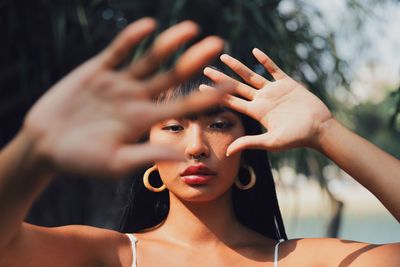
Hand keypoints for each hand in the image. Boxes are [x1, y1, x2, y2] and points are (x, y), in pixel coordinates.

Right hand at [23, 18, 223, 176]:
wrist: (45, 145)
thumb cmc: (80, 160)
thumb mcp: (115, 162)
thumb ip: (147, 156)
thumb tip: (182, 156)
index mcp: (144, 121)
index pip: (183, 106)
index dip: (206, 97)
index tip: (228, 86)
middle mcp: (137, 99)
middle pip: (172, 76)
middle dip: (194, 61)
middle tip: (218, 44)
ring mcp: (119, 83)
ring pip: (149, 59)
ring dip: (169, 44)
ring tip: (191, 28)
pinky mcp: (97, 70)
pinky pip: (118, 51)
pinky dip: (131, 39)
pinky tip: (148, 26)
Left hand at [202, 48, 331, 154]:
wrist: (319, 128)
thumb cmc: (296, 138)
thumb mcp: (271, 142)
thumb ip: (249, 143)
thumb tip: (228, 151)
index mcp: (257, 112)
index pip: (232, 101)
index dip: (216, 95)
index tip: (200, 87)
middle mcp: (262, 100)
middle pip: (236, 87)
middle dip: (220, 78)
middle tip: (205, 69)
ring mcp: (274, 91)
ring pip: (251, 75)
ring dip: (237, 66)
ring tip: (223, 56)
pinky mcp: (287, 83)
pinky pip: (273, 69)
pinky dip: (264, 60)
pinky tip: (254, 51)